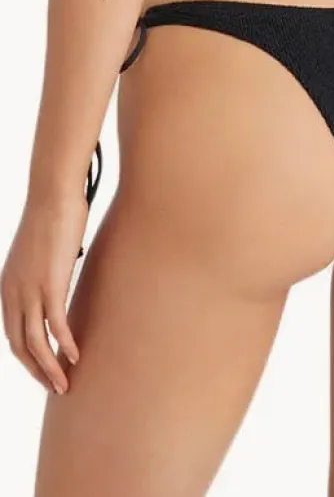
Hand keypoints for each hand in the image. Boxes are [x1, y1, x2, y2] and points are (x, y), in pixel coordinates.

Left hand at [1, 193, 87, 393]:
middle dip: (36, 370)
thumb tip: (58, 277)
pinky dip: (65, 344)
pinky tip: (76, 355)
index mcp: (8, 286)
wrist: (52, 195)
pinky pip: (55, 324)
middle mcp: (12, 293)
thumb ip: (45, 271)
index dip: (27, 356)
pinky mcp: (49, 284)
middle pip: (19, 345)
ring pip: (35, 342)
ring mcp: (29, 290)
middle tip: (55, 386)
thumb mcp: (41, 252)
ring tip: (64, 383)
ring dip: (49, 367)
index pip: (12, 333)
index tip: (44, 369)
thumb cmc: (51, 216)